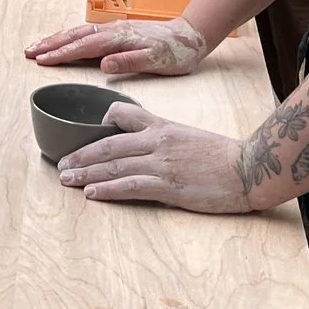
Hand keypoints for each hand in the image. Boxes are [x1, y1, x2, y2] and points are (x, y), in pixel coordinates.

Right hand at [25, 17, 208, 75]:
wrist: (191, 36)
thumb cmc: (175, 53)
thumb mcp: (157, 61)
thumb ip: (129, 61)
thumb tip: (102, 65)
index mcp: (118, 38)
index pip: (83, 47)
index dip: (61, 54)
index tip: (41, 60)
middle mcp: (112, 30)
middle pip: (75, 36)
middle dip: (50, 44)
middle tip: (28, 52)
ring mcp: (114, 29)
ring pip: (78, 32)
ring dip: (57, 39)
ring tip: (38, 46)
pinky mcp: (117, 32)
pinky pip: (87, 33)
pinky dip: (70, 37)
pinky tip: (64, 41)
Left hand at [56, 103, 252, 212]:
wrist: (248, 168)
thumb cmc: (220, 155)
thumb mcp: (187, 135)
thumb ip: (163, 137)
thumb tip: (142, 146)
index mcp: (161, 126)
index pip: (121, 115)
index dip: (100, 124)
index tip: (85, 135)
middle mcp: (157, 141)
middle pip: (108, 144)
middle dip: (81, 155)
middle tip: (61, 164)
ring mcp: (162, 163)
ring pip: (114, 165)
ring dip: (86, 173)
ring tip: (67, 179)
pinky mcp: (169, 185)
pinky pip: (130, 186)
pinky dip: (107, 189)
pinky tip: (92, 193)